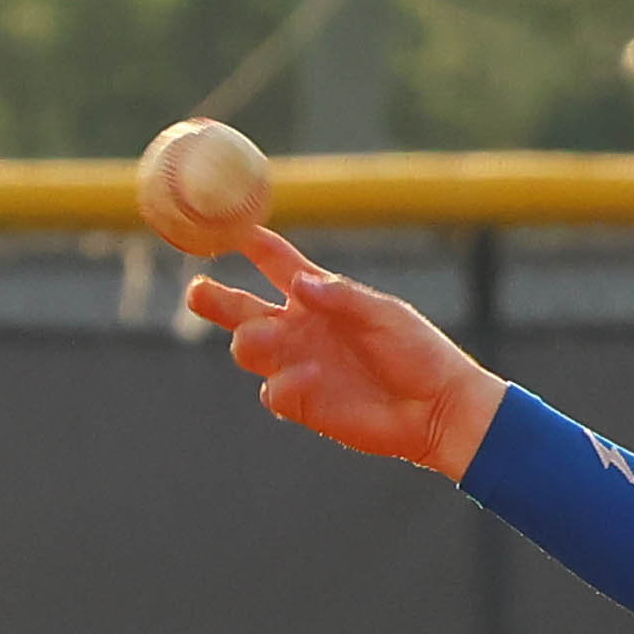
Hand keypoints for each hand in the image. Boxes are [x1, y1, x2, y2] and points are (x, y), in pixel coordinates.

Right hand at [184, 231, 508, 479]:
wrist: (437, 409)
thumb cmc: (417, 352)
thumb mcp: (384, 314)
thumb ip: (341, 297)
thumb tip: (300, 284)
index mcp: (318, 296)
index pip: (272, 261)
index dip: (246, 241)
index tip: (222, 224)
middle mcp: (300, 329)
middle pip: (239, 308)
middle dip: (212, 297)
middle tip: (197, 292)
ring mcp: (299, 366)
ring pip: (248, 348)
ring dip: (249, 340)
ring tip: (265, 336)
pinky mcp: (305, 404)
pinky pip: (273, 392)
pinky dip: (283, 384)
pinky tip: (308, 378)